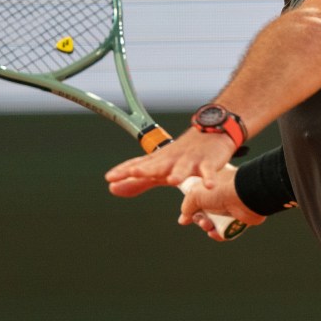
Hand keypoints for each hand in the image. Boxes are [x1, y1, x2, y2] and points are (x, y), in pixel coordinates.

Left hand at [105, 128, 238, 197]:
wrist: (210, 132)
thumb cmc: (182, 155)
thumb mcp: (159, 168)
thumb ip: (137, 181)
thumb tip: (112, 188)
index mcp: (158, 161)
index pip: (138, 165)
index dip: (124, 170)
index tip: (110, 177)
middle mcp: (171, 159)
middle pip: (157, 165)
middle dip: (146, 169)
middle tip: (133, 172)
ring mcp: (189, 160)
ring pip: (183, 167)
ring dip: (178, 173)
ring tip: (172, 180)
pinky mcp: (207, 162)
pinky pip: (208, 171)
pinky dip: (209, 177)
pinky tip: (208, 185)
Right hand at [179, 165, 266, 240]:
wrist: (245, 196)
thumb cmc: (220, 190)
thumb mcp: (195, 194)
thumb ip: (186, 206)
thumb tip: (183, 219)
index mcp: (210, 186)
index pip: (197, 200)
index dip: (191, 209)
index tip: (186, 217)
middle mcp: (220, 196)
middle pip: (204, 213)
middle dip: (199, 220)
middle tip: (202, 220)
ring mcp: (229, 208)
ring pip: (214, 223)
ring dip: (208, 227)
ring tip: (208, 225)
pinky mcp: (238, 220)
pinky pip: (225, 231)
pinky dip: (218, 234)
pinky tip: (214, 233)